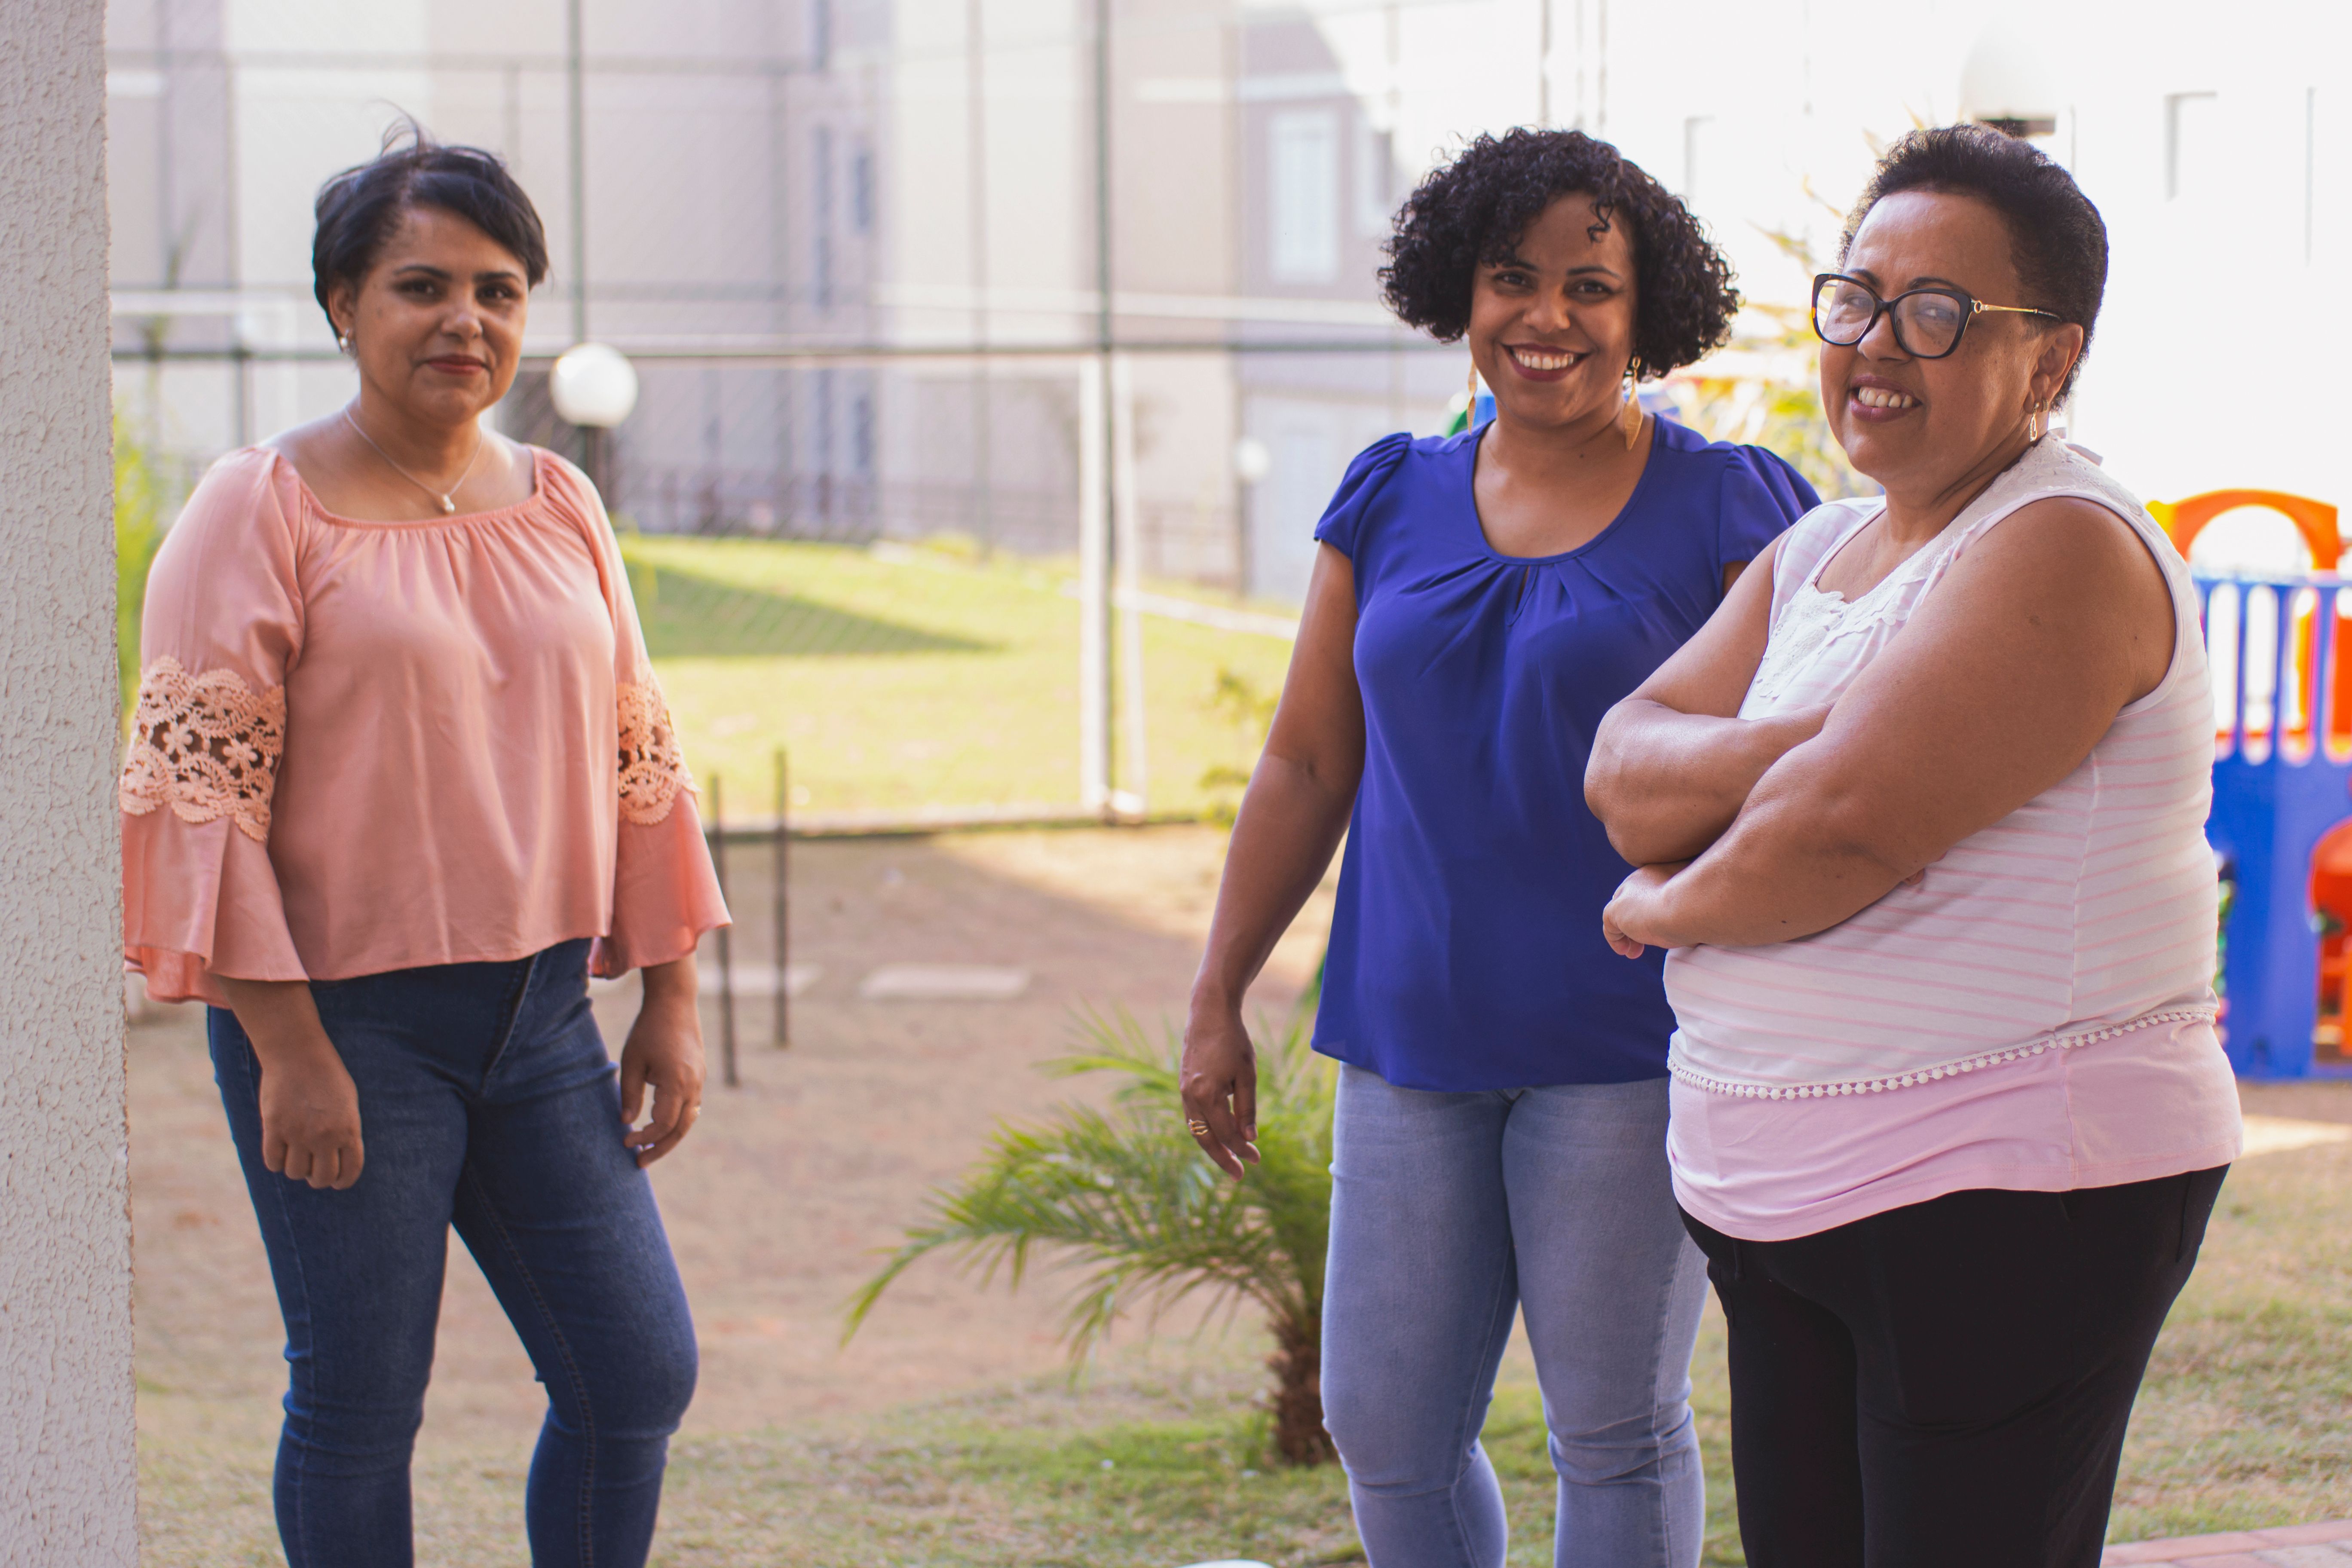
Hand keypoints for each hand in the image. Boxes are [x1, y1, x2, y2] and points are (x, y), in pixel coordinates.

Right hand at [259, 1038, 364, 1188]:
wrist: (298, 1053)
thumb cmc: (327, 1075)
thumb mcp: (348, 1102)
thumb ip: (345, 1131)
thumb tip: (339, 1158)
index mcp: (349, 1130)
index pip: (350, 1171)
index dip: (343, 1181)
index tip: (337, 1182)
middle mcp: (325, 1136)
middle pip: (321, 1178)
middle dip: (319, 1178)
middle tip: (314, 1169)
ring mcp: (298, 1134)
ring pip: (295, 1173)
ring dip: (296, 1168)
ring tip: (296, 1154)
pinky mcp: (274, 1129)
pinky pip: (273, 1162)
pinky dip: (276, 1162)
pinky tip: (280, 1151)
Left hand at [620, 958, 705, 1165]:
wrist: (675, 1002)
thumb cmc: (648, 1030)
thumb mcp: (631, 1062)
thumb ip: (629, 1095)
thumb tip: (626, 1122)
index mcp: (676, 1084)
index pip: (663, 1124)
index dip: (644, 1138)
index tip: (625, 1141)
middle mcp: (693, 1085)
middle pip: (680, 1129)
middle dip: (660, 1148)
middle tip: (639, 1162)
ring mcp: (699, 1080)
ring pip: (688, 1120)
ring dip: (670, 1137)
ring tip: (649, 1148)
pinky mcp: (699, 1075)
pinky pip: (691, 1106)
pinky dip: (677, 1121)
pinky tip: (660, 1124)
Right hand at [1180, 997, 1260, 1180]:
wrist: (1209, 1012)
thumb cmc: (1233, 1041)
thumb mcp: (1247, 1075)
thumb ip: (1247, 1109)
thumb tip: (1248, 1140)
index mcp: (1207, 1095)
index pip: (1226, 1133)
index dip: (1242, 1149)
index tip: (1257, 1160)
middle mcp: (1190, 1096)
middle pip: (1205, 1139)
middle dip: (1222, 1158)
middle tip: (1239, 1176)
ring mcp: (1184, 1090)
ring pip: (1195, 1129)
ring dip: (1212, 1145)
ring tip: (1229, 1158)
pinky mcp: (1184, 1084)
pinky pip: (1192, 1115)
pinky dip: (1204, 1129)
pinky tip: (1218, 1133)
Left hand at [1602, 862, 1686, 959]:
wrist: (1689, 904)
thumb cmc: (1701, 904)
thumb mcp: (1695, 903)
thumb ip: (1688, 908)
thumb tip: (1694, 929)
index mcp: (1658, 874)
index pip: (1646, 892)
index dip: (1648, 911)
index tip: (1658, 927)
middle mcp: (1639, 880)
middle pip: (1629, 903)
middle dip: (1635, 923)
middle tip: (1644, 942)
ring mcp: (1626, 894)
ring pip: (1619, 915)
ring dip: (1626, 935)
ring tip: (1634, 952)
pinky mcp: (1616, 910)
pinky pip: (1610, 927)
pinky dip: (1616, 940)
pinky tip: (1625, 951)